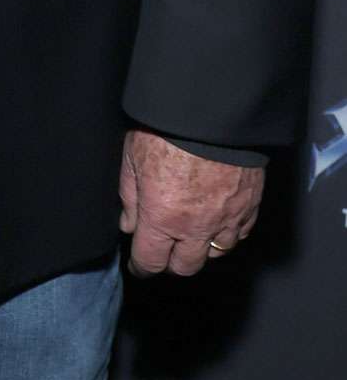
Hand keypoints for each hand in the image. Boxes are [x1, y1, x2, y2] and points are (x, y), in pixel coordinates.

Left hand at [119, 128, 263, 277]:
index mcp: (162, 217)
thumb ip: (129, 196)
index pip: (150, 261)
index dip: (142, 267)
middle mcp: (196, 226)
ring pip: (216, 253)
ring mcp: (227, 218)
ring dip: (202, 249)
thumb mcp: (132, 158)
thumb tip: (129, 224)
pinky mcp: (250, 205)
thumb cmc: (165, 129)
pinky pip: (241, 234)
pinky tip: (219, 223)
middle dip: (171, 263)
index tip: (139, 266)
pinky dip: (228, 234)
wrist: (212, 111)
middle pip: (185, 267)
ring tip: (192, 236)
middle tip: (164, 252)